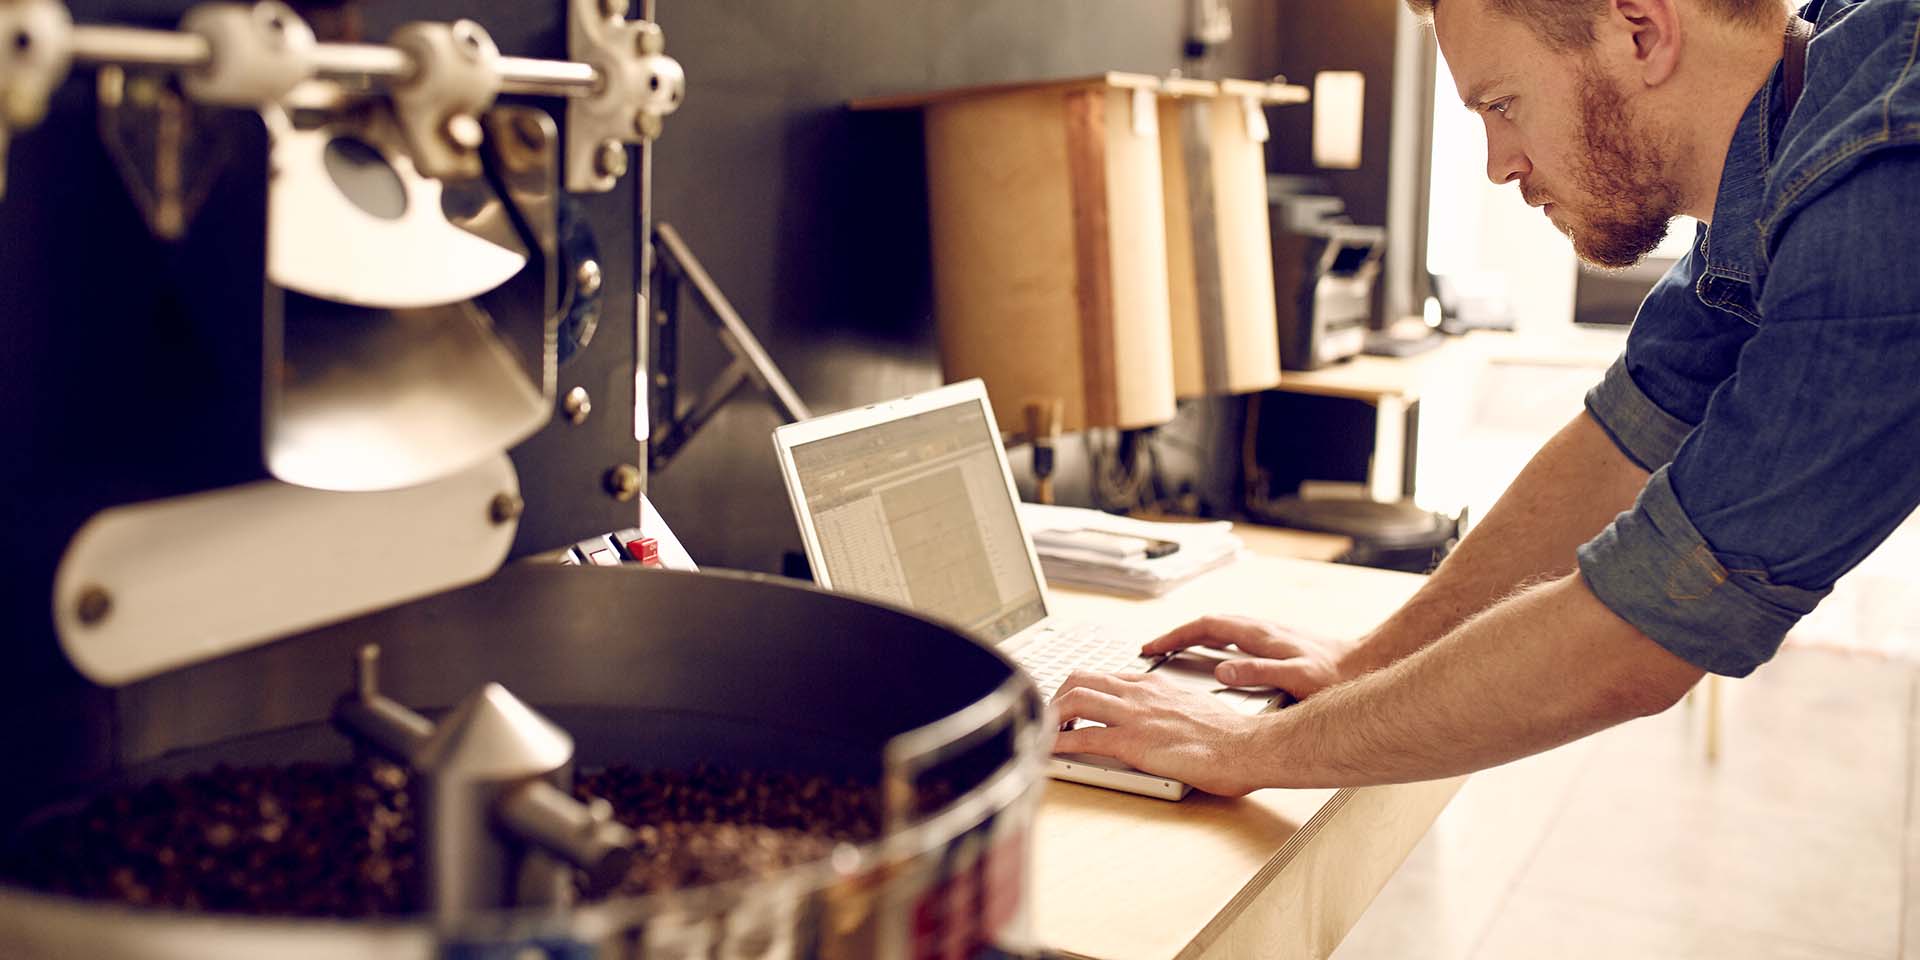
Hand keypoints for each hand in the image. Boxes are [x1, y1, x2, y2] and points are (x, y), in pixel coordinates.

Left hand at [1050, 671, 1262, 795]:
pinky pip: (1083, 740)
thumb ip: (1172, 707)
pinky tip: (1048, 752)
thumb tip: (1165, 719)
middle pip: (1081, 680)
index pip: (1106, 677)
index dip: (1082, 689)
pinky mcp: (1132, 743)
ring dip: (1052, 716)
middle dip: (1058, 695)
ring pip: (1075, 700)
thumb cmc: (1230, 735)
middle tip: (1051, 716)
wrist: (1245, 746)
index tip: (1073, 703)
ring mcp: (1133, 716)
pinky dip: (1059, 744)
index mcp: (1155, 685)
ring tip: (1042, 731)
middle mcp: (1139, 694)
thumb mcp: (1195, 706)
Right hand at [1143, 615, 1350, 699]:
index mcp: (1260, 635)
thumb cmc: (1337, 675)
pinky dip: (1214, 642)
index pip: (1206, 627)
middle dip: (1177, 635)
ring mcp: (1270, 634)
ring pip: (1222, 628)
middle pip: (1209, 624)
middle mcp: (1262, 629)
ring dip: (1194, 636)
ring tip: (1175, 651)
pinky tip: (1215, 657)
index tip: (1151, 647)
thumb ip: (1258, 673)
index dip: (1175, 636)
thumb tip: (1222, 671)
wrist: (1370, 662)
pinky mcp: (1278, 642)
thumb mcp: (1296, 678)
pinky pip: (1234, 637)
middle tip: (1153, 649)